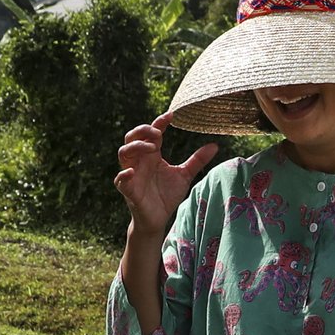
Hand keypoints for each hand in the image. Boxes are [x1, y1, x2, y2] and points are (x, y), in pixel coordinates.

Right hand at [112, 112, 217, 232]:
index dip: (159, 122)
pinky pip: (120, 180)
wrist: (158, 219)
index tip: (171, 115)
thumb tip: (215, 145)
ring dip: (136, 147)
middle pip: (132, 137)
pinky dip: (124, 174)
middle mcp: (140, 161)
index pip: (152, 133)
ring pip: (123, 153)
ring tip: (152, 148)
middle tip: (158, 133)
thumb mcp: (184, 175)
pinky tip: (133, 171)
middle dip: (142, 131)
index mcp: (152, 155)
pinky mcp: (128, 190)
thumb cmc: (167, 195)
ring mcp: (132, 175)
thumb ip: (197, 160)